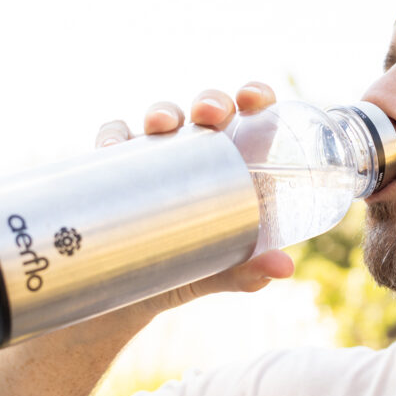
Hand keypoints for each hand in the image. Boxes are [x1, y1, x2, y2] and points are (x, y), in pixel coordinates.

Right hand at [92, 82, 294, 310]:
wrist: (126, 300)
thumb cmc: (186, 275)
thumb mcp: (218, 273)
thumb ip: (249, 272)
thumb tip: (284, 267)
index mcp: (234, 167)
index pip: (251, 118)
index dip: (255, 95)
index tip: (251, 99)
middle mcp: (196, 155)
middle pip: (207, 111)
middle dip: (210, 101)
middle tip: (210, 115)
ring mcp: (157, 159)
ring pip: (161, 119)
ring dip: (163, 111)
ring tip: (161, 126)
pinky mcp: (117, 171)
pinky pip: (114, 141)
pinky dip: (113, 137)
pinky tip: (112, 148)